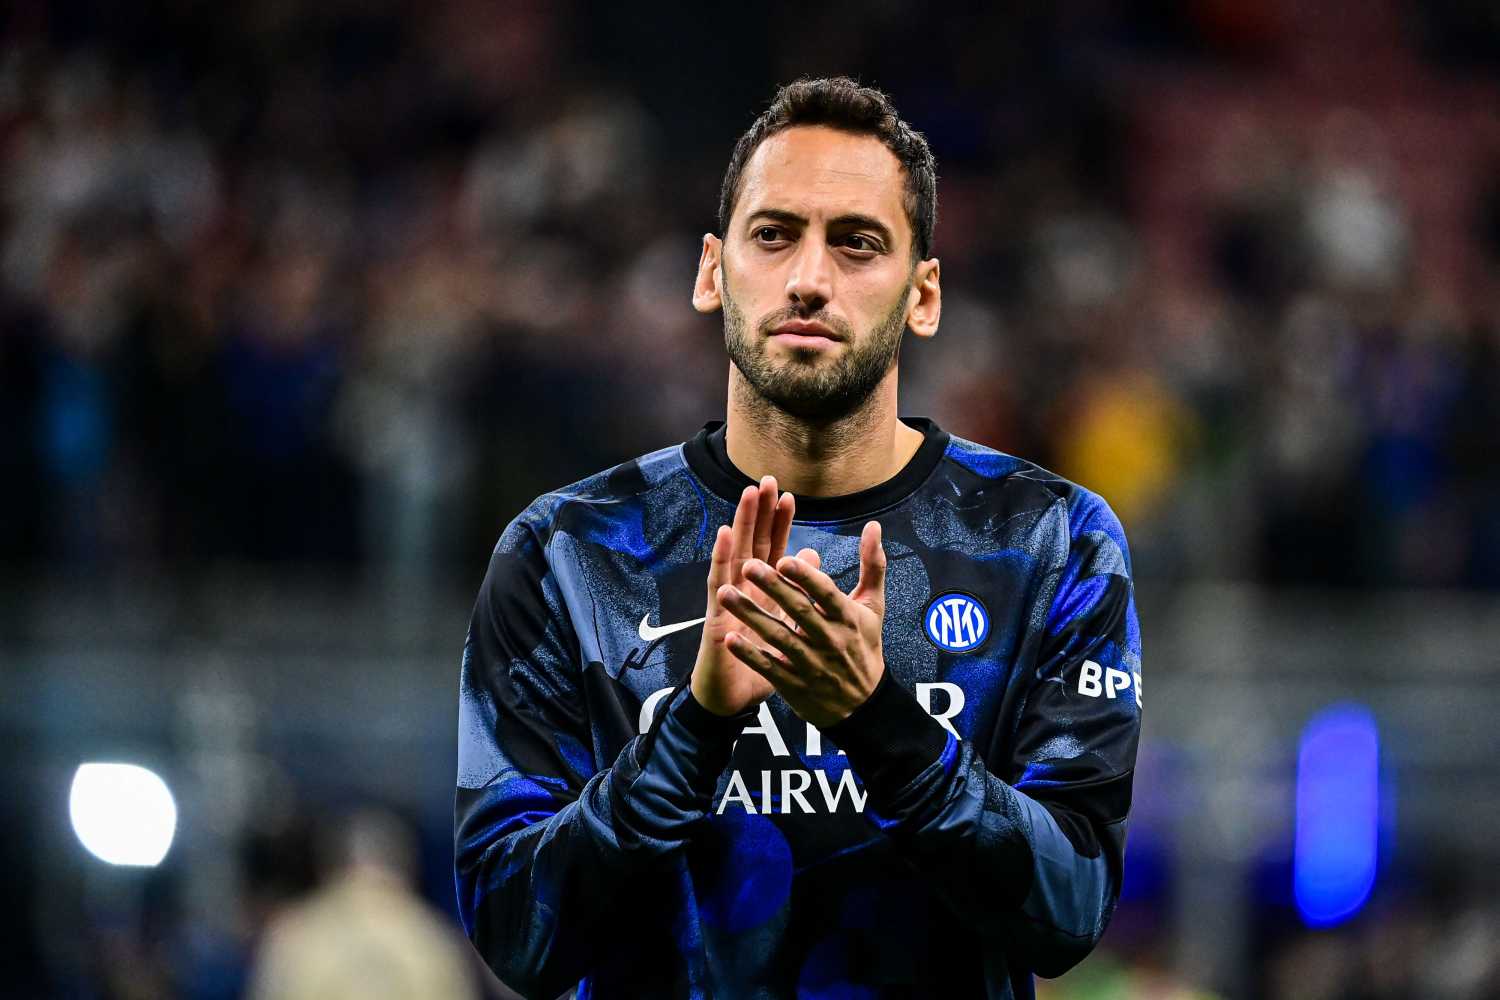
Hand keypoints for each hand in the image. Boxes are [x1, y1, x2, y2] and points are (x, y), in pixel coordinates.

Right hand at [691, 475, 822, 716]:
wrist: (731, 700)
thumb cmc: (758, 664)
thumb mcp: (784, 627)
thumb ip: (798, 590)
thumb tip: (813, 555)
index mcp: (762, 593)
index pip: (772, 551)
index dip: (779, 524)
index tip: (789, 496)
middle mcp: (743, 591)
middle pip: (752, 544)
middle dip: (760, 512)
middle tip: (766, 480)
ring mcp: (728, 601)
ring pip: (735, 555)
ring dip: (740, 524)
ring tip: (748, 495)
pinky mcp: (717, 617)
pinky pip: (718, 584)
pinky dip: (721, 558)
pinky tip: (724, 535)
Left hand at [718, 519, 887, 728]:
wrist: (864, 706)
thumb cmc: (864, 647)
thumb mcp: (873, 606)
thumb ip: (873, 565)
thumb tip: (873, 524)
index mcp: (847, 617)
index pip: (825, 593)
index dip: (806, 577)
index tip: (785, 557)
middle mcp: (829, 639)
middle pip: (798, 611)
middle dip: (772, 588)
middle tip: (747, 566)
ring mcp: (810, 663)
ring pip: (778, 636)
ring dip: (751, 615)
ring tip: (725, 594)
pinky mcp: (794, 684)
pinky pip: (769, 667)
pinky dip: (749, 653)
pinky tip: (729, 638)